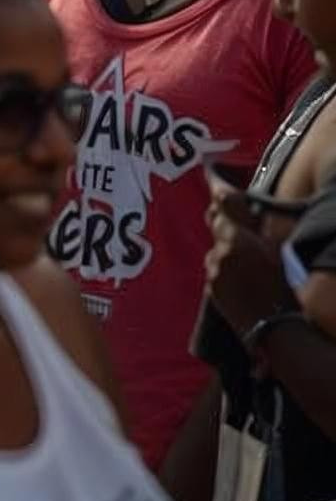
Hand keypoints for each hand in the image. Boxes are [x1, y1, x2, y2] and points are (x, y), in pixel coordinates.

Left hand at [206, 183, 298, 338]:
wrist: (277, 331)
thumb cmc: (289, 290)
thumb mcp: (283, 251)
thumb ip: (264, 229)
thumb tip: (256, 214)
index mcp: (237, 239)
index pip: (222, 202)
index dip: (217, 185)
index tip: (211, 169)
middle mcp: (219, 253)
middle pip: (215, 222)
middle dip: (223, 213)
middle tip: (233, 206)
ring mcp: (213, 273)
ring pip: (217, 247)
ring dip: (228, 243)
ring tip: (250, 251)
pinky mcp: (212, 290)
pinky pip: (216, 268)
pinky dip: (227, 264)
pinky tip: (245, 272)